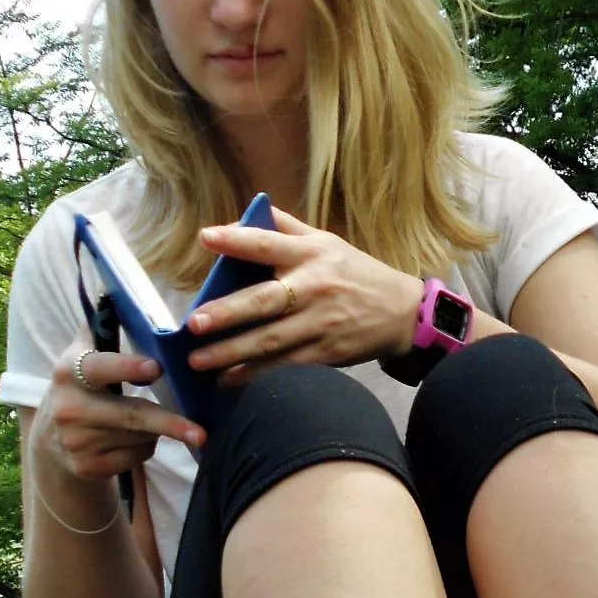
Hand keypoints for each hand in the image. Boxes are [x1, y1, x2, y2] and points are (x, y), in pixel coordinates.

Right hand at [33, 336, 204, 488]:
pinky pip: (135, 457)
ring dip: (159, 431)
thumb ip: (100, 329)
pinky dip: (146, 448)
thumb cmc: (82, 387)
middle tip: (201, 432)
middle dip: (169, 423)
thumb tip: (116, 292)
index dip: (126, 367)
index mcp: (68, 372)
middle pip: (131, 415)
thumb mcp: (81, 356)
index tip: (156, 368)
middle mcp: (68, 408)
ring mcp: (76, 442)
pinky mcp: (87, 468)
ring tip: (157, 420)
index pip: (98, 368)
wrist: (52, 439)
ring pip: (139, 438)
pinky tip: (136, 439)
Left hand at [185, 209, 424, 383]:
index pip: (269, 244)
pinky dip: (255, 373)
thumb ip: (286, 229)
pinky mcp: (325, 353)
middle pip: (265, 301)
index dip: (238, 240)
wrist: (403, 313)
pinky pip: (284, 365)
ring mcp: (319, 324)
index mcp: (312, 254)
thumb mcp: (327, 242)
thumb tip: (241, 217)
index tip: (206, 238)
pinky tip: (228, 379)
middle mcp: (314, 288)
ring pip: (270, 340)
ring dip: (232, 352)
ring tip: (198, 361)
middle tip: (195, 324)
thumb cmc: (356, 273)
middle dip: (228, 313)